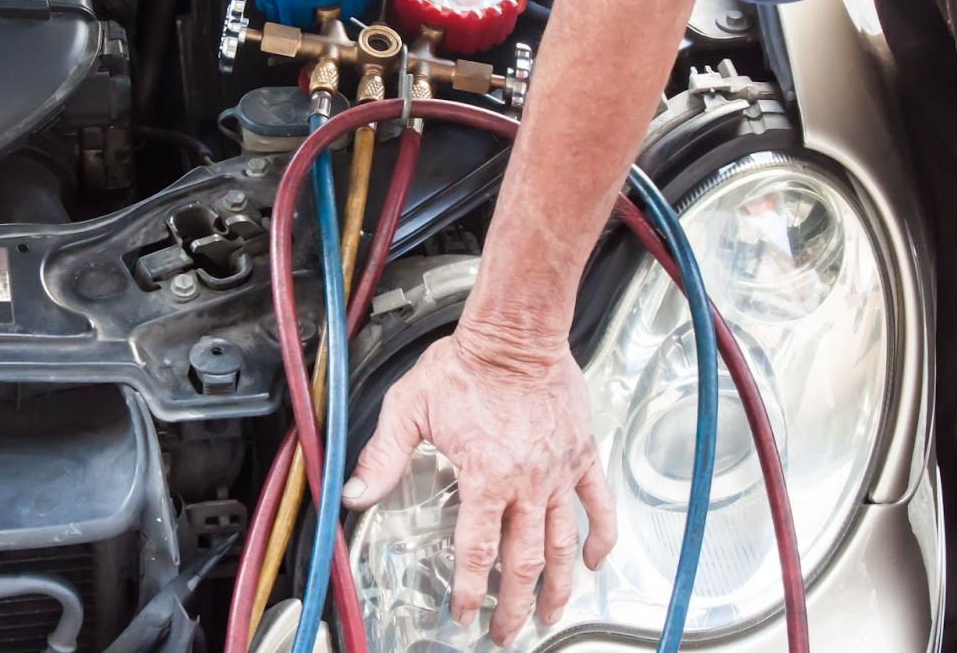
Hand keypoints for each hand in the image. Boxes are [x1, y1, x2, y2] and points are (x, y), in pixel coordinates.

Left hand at [343, 330, 615, 646]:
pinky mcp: (581, 455)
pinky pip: (598, 504)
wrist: (516, 333)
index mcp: (485, 475)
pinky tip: (596, 560)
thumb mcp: (410, 408)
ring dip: (558, 586)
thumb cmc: (466, 364)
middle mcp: (526, 481)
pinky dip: (600, 536)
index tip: (463, 611)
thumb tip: (356, 493)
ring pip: (562, 544)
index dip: (469, 589)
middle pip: (523, 562)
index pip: (476, 551)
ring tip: (551, 615)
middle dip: (514, 606)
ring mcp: (558, 471)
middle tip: (507, 632)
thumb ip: (383, 456)